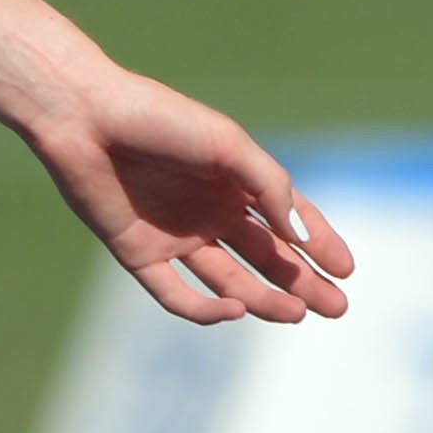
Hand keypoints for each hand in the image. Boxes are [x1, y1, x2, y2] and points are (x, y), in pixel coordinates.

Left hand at [20, 67, 354, 325]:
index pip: (286, 219)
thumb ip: (269, 187)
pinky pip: (176, 294)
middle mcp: (208, 210)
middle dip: (302, 282)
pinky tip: (233, 309)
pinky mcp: (139, 254)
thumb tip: (301, 238)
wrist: (86, 118)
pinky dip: (205, 309)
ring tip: (296, 314)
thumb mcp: (228, 145)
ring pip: (228, 280)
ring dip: (263, 299)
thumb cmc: (160, 119)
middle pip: (265, 257)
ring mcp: (174, 235)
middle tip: (336, 308)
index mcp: (233, 179)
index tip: (347, 270)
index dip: (319, 243)